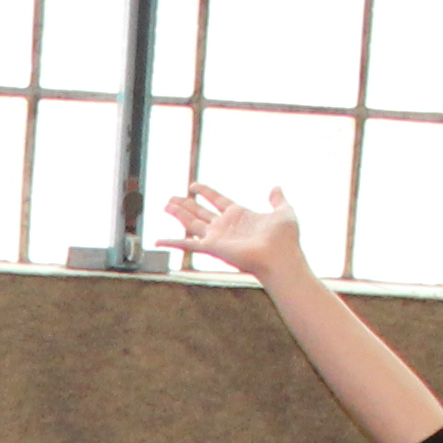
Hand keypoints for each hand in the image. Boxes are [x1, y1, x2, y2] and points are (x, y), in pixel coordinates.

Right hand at [164, 180, 307, 280]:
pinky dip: (171, 243)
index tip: (193, 185)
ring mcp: (217, 237)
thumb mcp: (284, 211)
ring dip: (177, 214)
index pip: (217, 200)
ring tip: (165, 205)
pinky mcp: (212, 248)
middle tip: (171, 197)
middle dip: (185, 204)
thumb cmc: (285, 238)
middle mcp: (225, 226)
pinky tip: (158, 241)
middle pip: (200, 212)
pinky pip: (187, 244)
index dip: (205, 192)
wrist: (281, 256)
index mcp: (239, 215)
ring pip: (191, 223)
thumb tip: (276, 187)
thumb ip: (277, 199)